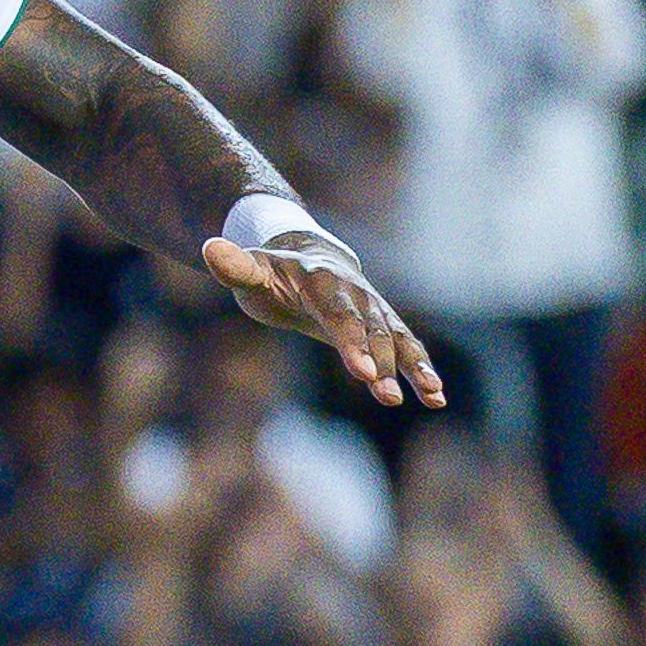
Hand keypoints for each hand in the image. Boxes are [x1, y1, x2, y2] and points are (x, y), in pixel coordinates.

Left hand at [205, 224, 448, 409]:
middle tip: (385, 394)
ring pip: (397, 339)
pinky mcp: (385, 326)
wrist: (308, 260)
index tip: (362, 371)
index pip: (338, 315)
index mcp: (322, 281)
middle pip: (372, 331)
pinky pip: (407, 347)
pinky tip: (436, 397)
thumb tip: (210, 248)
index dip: (351, 341)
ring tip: (431, 395)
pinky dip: (422, 369)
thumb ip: (235, 267)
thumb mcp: (250, 272)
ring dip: (413, 368)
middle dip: (381, 362)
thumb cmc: (272, 275)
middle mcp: (356, 293)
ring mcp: (374, 309)